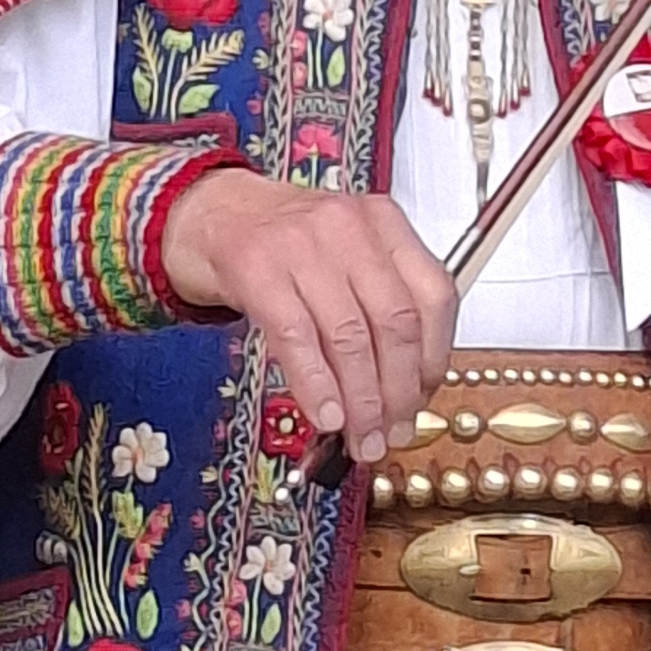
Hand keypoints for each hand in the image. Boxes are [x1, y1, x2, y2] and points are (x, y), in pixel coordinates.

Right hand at [161, 169, 455, 463]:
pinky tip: (325, 415)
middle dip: (398, 391)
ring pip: (350, 337)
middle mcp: (348, 227)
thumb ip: (378, 309)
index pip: (433, 294)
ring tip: (360, 437)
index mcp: (383, 221)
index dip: (434, 358)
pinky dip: (317, 387)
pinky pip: (297, 339)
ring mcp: (302, 245)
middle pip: (394, 321)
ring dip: (360, 402)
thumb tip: (405, 391)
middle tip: (392, 431)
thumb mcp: (346, 257)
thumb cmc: (287, 241)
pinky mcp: (257, 269)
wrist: (217, 213)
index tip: (423, 398)